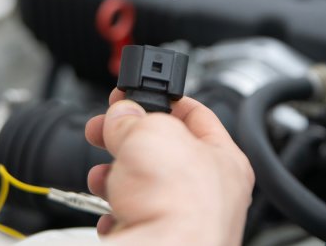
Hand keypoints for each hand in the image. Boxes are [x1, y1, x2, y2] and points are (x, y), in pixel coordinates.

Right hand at [84, 90, 254, 245]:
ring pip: (144, 188)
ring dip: (116, 177)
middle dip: (128, 140)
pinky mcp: (158, 242)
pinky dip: (116, 213)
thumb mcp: (150, 133)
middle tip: (105, 129)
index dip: (163, 100)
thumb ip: (134, 118)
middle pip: (163, 152)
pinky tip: (111, 210)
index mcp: (224, 160)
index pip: (196, 116)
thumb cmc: (177, 203)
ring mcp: (183, 222)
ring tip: (102, 174)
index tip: (137, 95)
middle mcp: (210, 193)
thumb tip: (121, 115)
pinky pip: (132, 220)